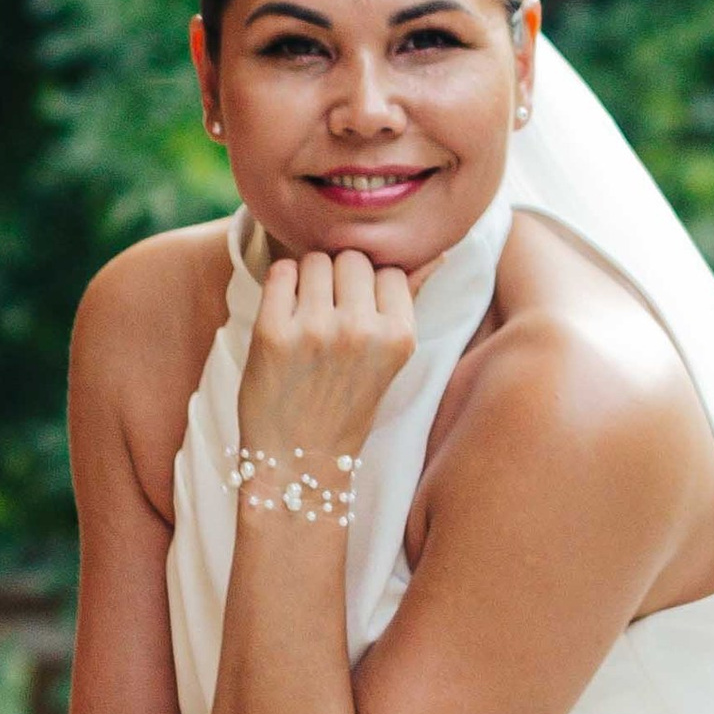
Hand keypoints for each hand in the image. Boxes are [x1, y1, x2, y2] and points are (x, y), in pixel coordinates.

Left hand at [237, 247, 417, 498]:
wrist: (299, 459)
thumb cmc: (345, 407)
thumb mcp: (390, 360)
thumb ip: (408, 303)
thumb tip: (440, 253)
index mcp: (399, 337)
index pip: (390, 270)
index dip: (372, 287)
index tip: (360, 316)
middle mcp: (361, 331)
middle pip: (353, 259)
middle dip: (341, 278)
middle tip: (330, 315)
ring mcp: (316, 331)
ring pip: (316, 260)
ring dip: (309, 280)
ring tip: (308, 318)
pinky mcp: (273, 332)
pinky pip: (280, 271)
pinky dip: (281, 285)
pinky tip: (285, 315)